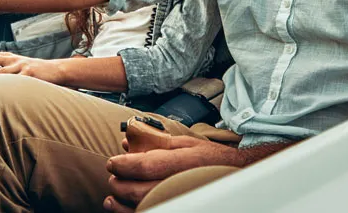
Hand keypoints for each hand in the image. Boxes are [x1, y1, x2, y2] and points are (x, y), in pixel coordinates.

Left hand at [0, 50, 67, 84]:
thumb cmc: (36, 72)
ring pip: (0, 73)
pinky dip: (7, 88)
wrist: (58, 70)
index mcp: (9, 58)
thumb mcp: (19, 68)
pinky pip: (16, 82)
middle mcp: (13, 60)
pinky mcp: (30, 74)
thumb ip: (4, 72)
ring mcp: (22, 66)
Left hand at [103, 136, 242, 211]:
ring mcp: (179, 197)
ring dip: (121, 204)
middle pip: (138, 189)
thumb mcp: (186, 143)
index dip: (123, 165)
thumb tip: (128, 141)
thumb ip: (156, 142)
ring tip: (111, 197)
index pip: (144, 165)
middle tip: (113, 177)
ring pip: (141, 207)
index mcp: (182, 161)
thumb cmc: (209, 158)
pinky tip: (123, 209)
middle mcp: (180, 182)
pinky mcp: (179, 205)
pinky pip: (152, 212)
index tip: (112, 162)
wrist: (235, 175)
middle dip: (119, 183)